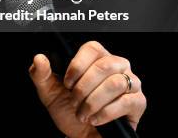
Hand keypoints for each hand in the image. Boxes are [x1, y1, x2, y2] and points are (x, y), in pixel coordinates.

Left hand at [29, 41, 145, 137]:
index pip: (92, 48)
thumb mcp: (49, 92)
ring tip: (83, 113)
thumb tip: (39, 58)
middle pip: (104, 66)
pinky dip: (106, 113)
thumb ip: (40, 73)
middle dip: (84, 88)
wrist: (80, 136)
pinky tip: (95, 119)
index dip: (77, 66)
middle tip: (74, 102)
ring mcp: (130, 83)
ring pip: (115, 84)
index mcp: (96, 58)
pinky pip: (127, 102)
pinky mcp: (138, 102)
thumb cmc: (68, 110)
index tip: (67, 84)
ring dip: (94, 102)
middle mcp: (117, 66)